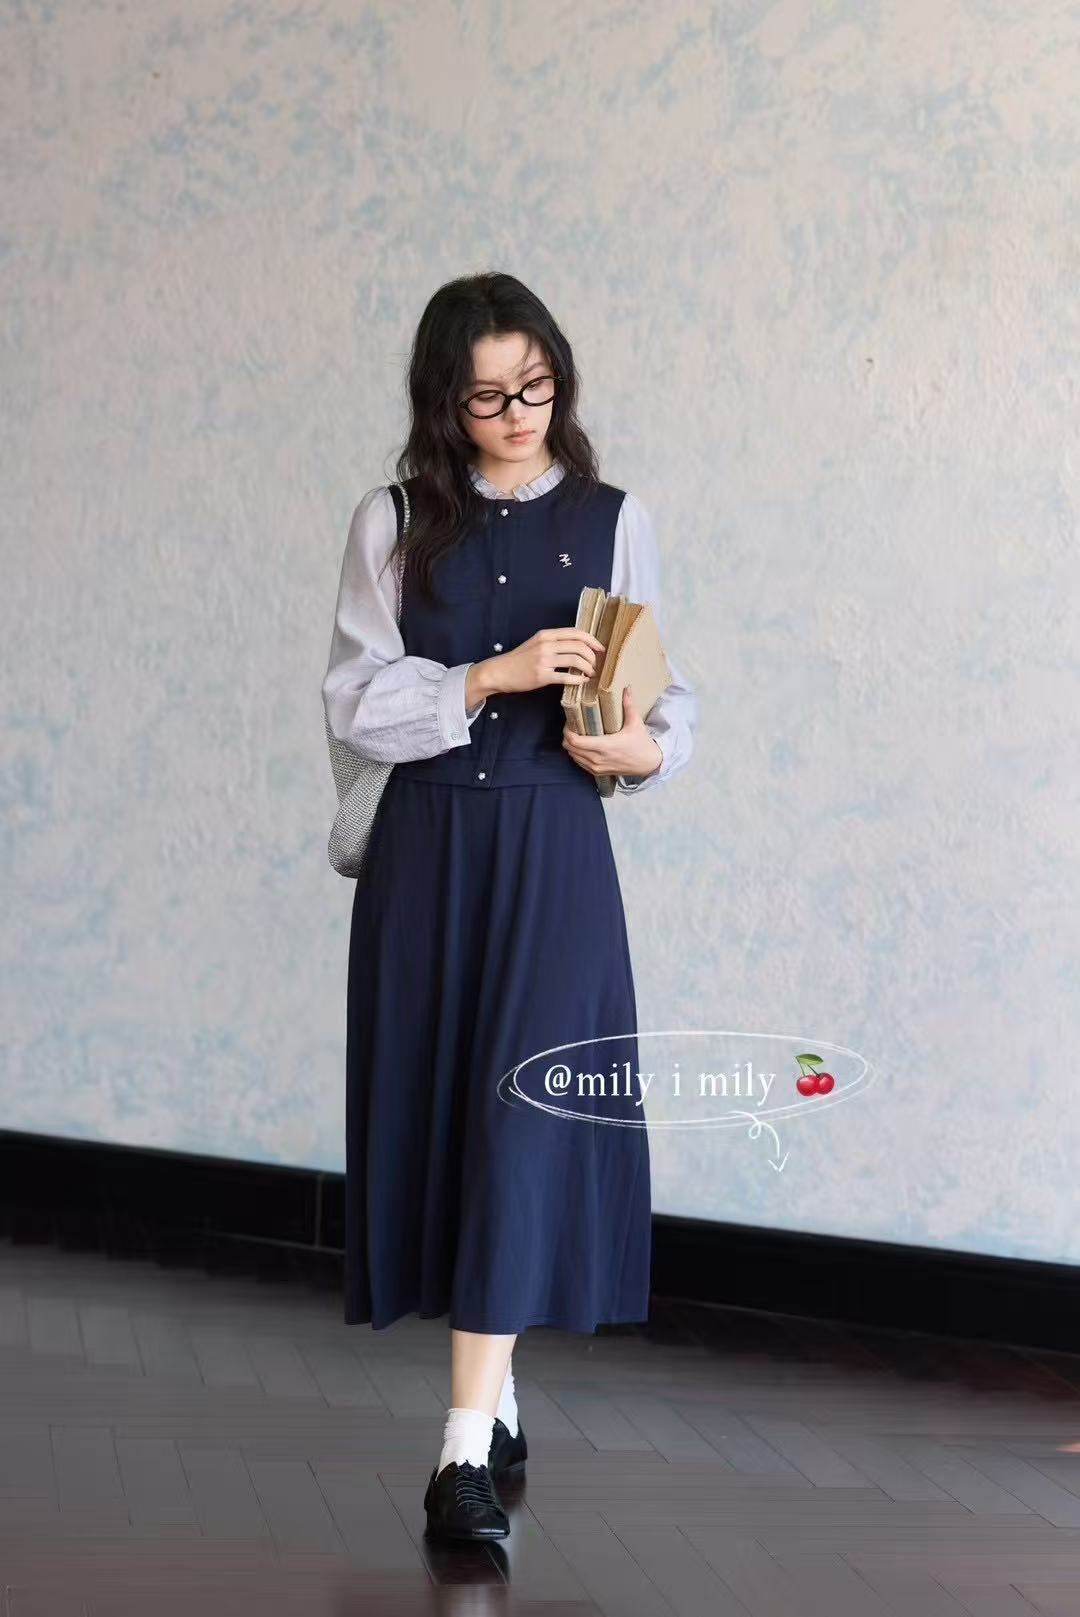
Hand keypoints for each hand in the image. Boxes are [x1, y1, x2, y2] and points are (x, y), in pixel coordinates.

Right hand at [481, 627, 605, 696]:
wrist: (500, 671)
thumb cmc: (520, 659)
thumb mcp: (536, 643)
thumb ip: (555, 642)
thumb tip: (578, 646)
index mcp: (546, 635)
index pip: (575, 632)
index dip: (592, 640)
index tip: (600, 648)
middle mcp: (546, 645)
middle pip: (579, 646)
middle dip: (592, 656)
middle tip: (595, 664)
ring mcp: (544, 661)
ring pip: (575, 661)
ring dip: (587, 668)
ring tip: (590, 673)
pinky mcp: (541, 676)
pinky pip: (565, 677)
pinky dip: (577, 680)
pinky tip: (582, 681)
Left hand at [562, 686, 661, 779]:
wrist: (649, 764)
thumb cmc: (642, 743)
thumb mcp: (636, 723)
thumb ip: (629, 705)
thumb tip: (626, 687)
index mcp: (605, 746)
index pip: (575, 741)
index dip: (567, 730)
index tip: (570, 721)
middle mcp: (598, 758)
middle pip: (570, 748)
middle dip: (567, 736)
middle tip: (571, 725)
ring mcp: (597, 767)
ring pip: (573, 756)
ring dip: (571, 745)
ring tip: (576, 734)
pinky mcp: (598, 772)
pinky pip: (579, 763)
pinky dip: (577, 754)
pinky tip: (582, 745)